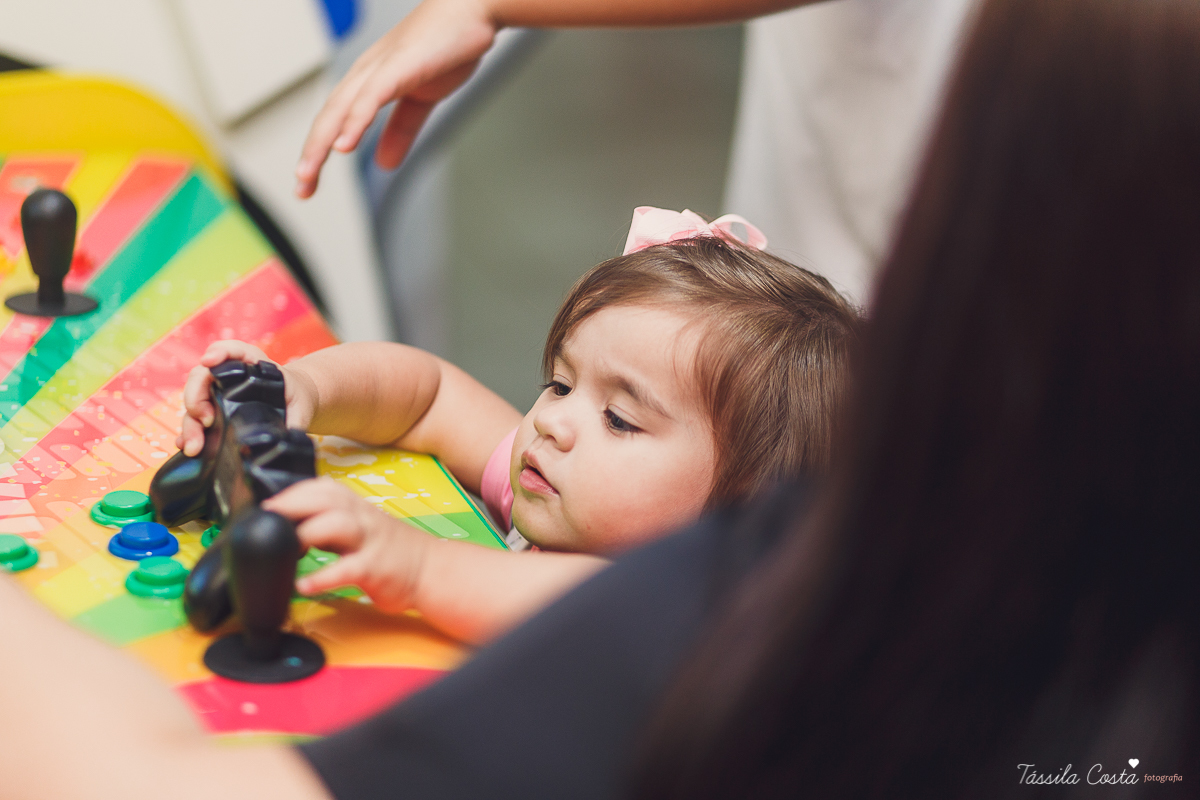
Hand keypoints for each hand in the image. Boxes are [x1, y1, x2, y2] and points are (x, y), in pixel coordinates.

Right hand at [175, 340, 318, 456]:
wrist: (292, 404)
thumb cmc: (295, 397)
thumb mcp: (301, 404)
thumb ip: (297, 419)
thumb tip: (291, 438)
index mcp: (251, 363)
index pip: (231, 349)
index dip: (218, 353)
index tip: (209, 362)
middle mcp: (228, 374)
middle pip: (201, 378)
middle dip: (196, 398)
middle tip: (205, 421)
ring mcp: (216, 392)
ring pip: (194, 402)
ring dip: (190, 424)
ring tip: (194, 446)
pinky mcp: (212, 411)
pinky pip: (194, 419)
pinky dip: (188, 432)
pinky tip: (186, 446)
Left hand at [263, 477, 434, 613]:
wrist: (430, 569)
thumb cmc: (389, 550)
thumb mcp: (360, 526)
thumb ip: (328, 522)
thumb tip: (289, 525)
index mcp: (356, 506)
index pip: (321, 488)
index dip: (292, 493)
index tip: (266, 505)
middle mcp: (362, 518)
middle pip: (326, 499)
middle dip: (293, 504)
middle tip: (266, 518)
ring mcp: (370, 541)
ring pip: (338, 525)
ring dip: (307, 532)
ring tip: (283, 548)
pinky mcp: (375, 568)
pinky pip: (347, 569)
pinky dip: (323, 577)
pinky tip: (303, 586)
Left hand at [294, 0, 497, 197]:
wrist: (473, 10)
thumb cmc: (448, 45)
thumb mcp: (422, 99)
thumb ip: (402, 131)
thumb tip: (384, 163)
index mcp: (369, 82)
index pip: (335, 122)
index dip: (318, 152)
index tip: (309, 183)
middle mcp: (365, 74)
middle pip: (329, 118)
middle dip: (312, 155)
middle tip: (302, 188)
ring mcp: (379, 68)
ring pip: (341, 109)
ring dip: (322, 142)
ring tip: (310, 171)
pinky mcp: (398, 65)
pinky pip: (371, 97)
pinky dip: (355, 121)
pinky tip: (345, 144)